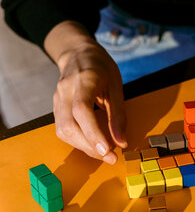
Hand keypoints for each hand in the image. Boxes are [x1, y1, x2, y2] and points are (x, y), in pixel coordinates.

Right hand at [45, 22, 126, 163]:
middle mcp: (65, 90)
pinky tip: (93, 144)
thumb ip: (118, 114)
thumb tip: (122, 142)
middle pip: (69, 125)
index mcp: (83, 80)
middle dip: (90, 146)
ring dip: (84, 147)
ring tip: (104, 154)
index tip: (107, 150)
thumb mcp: (116, 85)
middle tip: (111, 158)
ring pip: (63, 131)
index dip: (93, 132)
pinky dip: (78, 141)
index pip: (82, 110)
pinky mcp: (56, 107)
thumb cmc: (101, 68)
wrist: (78, 53)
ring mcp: (57, 99)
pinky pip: (63, 129)